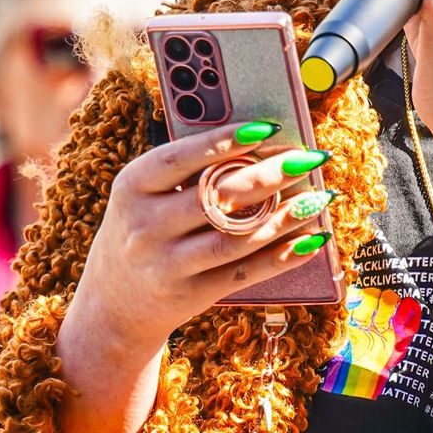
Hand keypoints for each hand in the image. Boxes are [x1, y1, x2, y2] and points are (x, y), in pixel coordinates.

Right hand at [56, 124, 330, 432]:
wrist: (113, 303)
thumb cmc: (145, 229)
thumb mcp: (146, 195)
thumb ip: (189, 172)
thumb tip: (264, 147)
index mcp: (132, 186)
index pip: (181, 158)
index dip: (226, 141)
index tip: (269, 128)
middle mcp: (145, 226)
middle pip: (217, 196)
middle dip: (270, 175)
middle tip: (309, 158)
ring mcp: (166, 265)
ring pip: (237, 237)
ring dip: (286, 217)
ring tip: (319, 198)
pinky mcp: (190, 296)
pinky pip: (245, 273)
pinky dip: (282, 256)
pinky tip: (311, 240)